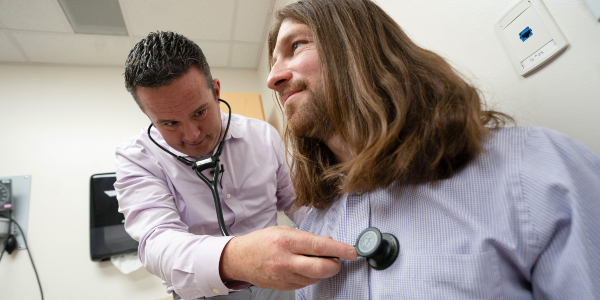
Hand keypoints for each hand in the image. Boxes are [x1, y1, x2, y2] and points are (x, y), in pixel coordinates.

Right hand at [219, 226, 356, 289]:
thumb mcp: (284, 231)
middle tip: (338, 259)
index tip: (352, 251)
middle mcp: (286, 261)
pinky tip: (304, 267)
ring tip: (315, 259)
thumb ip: (307, 237)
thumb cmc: (262, 242)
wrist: (240, 259)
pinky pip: (307, 283)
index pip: (319, 246)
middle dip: (336, 265)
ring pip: (316, 277)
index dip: (339, 249)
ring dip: (323, 270)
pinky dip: (311, 275)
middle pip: (322, 268)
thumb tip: (329, 242)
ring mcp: (285, 276)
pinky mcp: (285, 287)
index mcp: (286, 242)